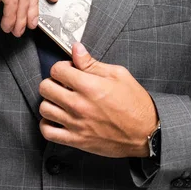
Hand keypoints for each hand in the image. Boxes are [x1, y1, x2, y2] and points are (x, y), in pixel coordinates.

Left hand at [38, 43, 158, 157]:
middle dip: (53, 82)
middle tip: (63, 85)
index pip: (56, 70)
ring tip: (60, 101)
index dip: (62, 67)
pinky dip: (47, 124)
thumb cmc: (135, 104)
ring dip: (50, 102)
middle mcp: (79, 104)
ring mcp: (76, 123)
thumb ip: (92, 63)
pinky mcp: (76, 140)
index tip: (69, 71)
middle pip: (45, 87)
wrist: (146, 133)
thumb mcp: (118, 75)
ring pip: (44, 108)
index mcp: (89, 86)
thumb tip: (76, 49)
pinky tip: (56, 119)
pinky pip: (48, 132)